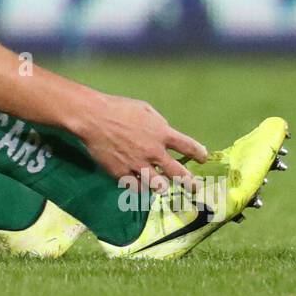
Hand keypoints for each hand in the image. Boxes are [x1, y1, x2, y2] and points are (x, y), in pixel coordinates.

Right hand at [70, 91, 207, 190]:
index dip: (198, 153)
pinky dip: (139, 186)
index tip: (202, 157)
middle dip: (189, 182)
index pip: (188, 146)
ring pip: (158, 186)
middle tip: (193, 186)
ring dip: (162, 186)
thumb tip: (166, 135)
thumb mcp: (145, 109)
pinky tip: (139, 184)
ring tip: (162, 186)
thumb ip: (158, 124)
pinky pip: (136, 187)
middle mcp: (153, 151)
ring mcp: (138, 164)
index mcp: (161, 133)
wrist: (93, 118)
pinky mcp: (122, 173)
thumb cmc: (119, 108)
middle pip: (179, 174)